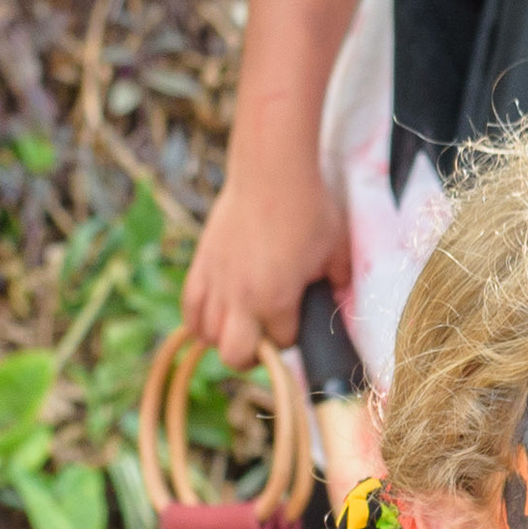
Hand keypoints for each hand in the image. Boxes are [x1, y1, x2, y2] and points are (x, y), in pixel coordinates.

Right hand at [182, 153, 351, 370]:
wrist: (271, 171)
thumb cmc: (308, 208)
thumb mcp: (336, 250)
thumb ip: (338, 282)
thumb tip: (338, 299)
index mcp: (277, 299)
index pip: (282, 342)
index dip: (293, 336)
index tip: (299, 320)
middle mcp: (241, 297)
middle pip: (234, 356)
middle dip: (252, 357)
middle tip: (266, 340)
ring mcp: (216, 281)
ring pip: (207, 336)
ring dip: (225, 338)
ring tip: (242, 326)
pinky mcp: (201, 263)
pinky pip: (189, 308)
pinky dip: (198, 320)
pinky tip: (214, 316)